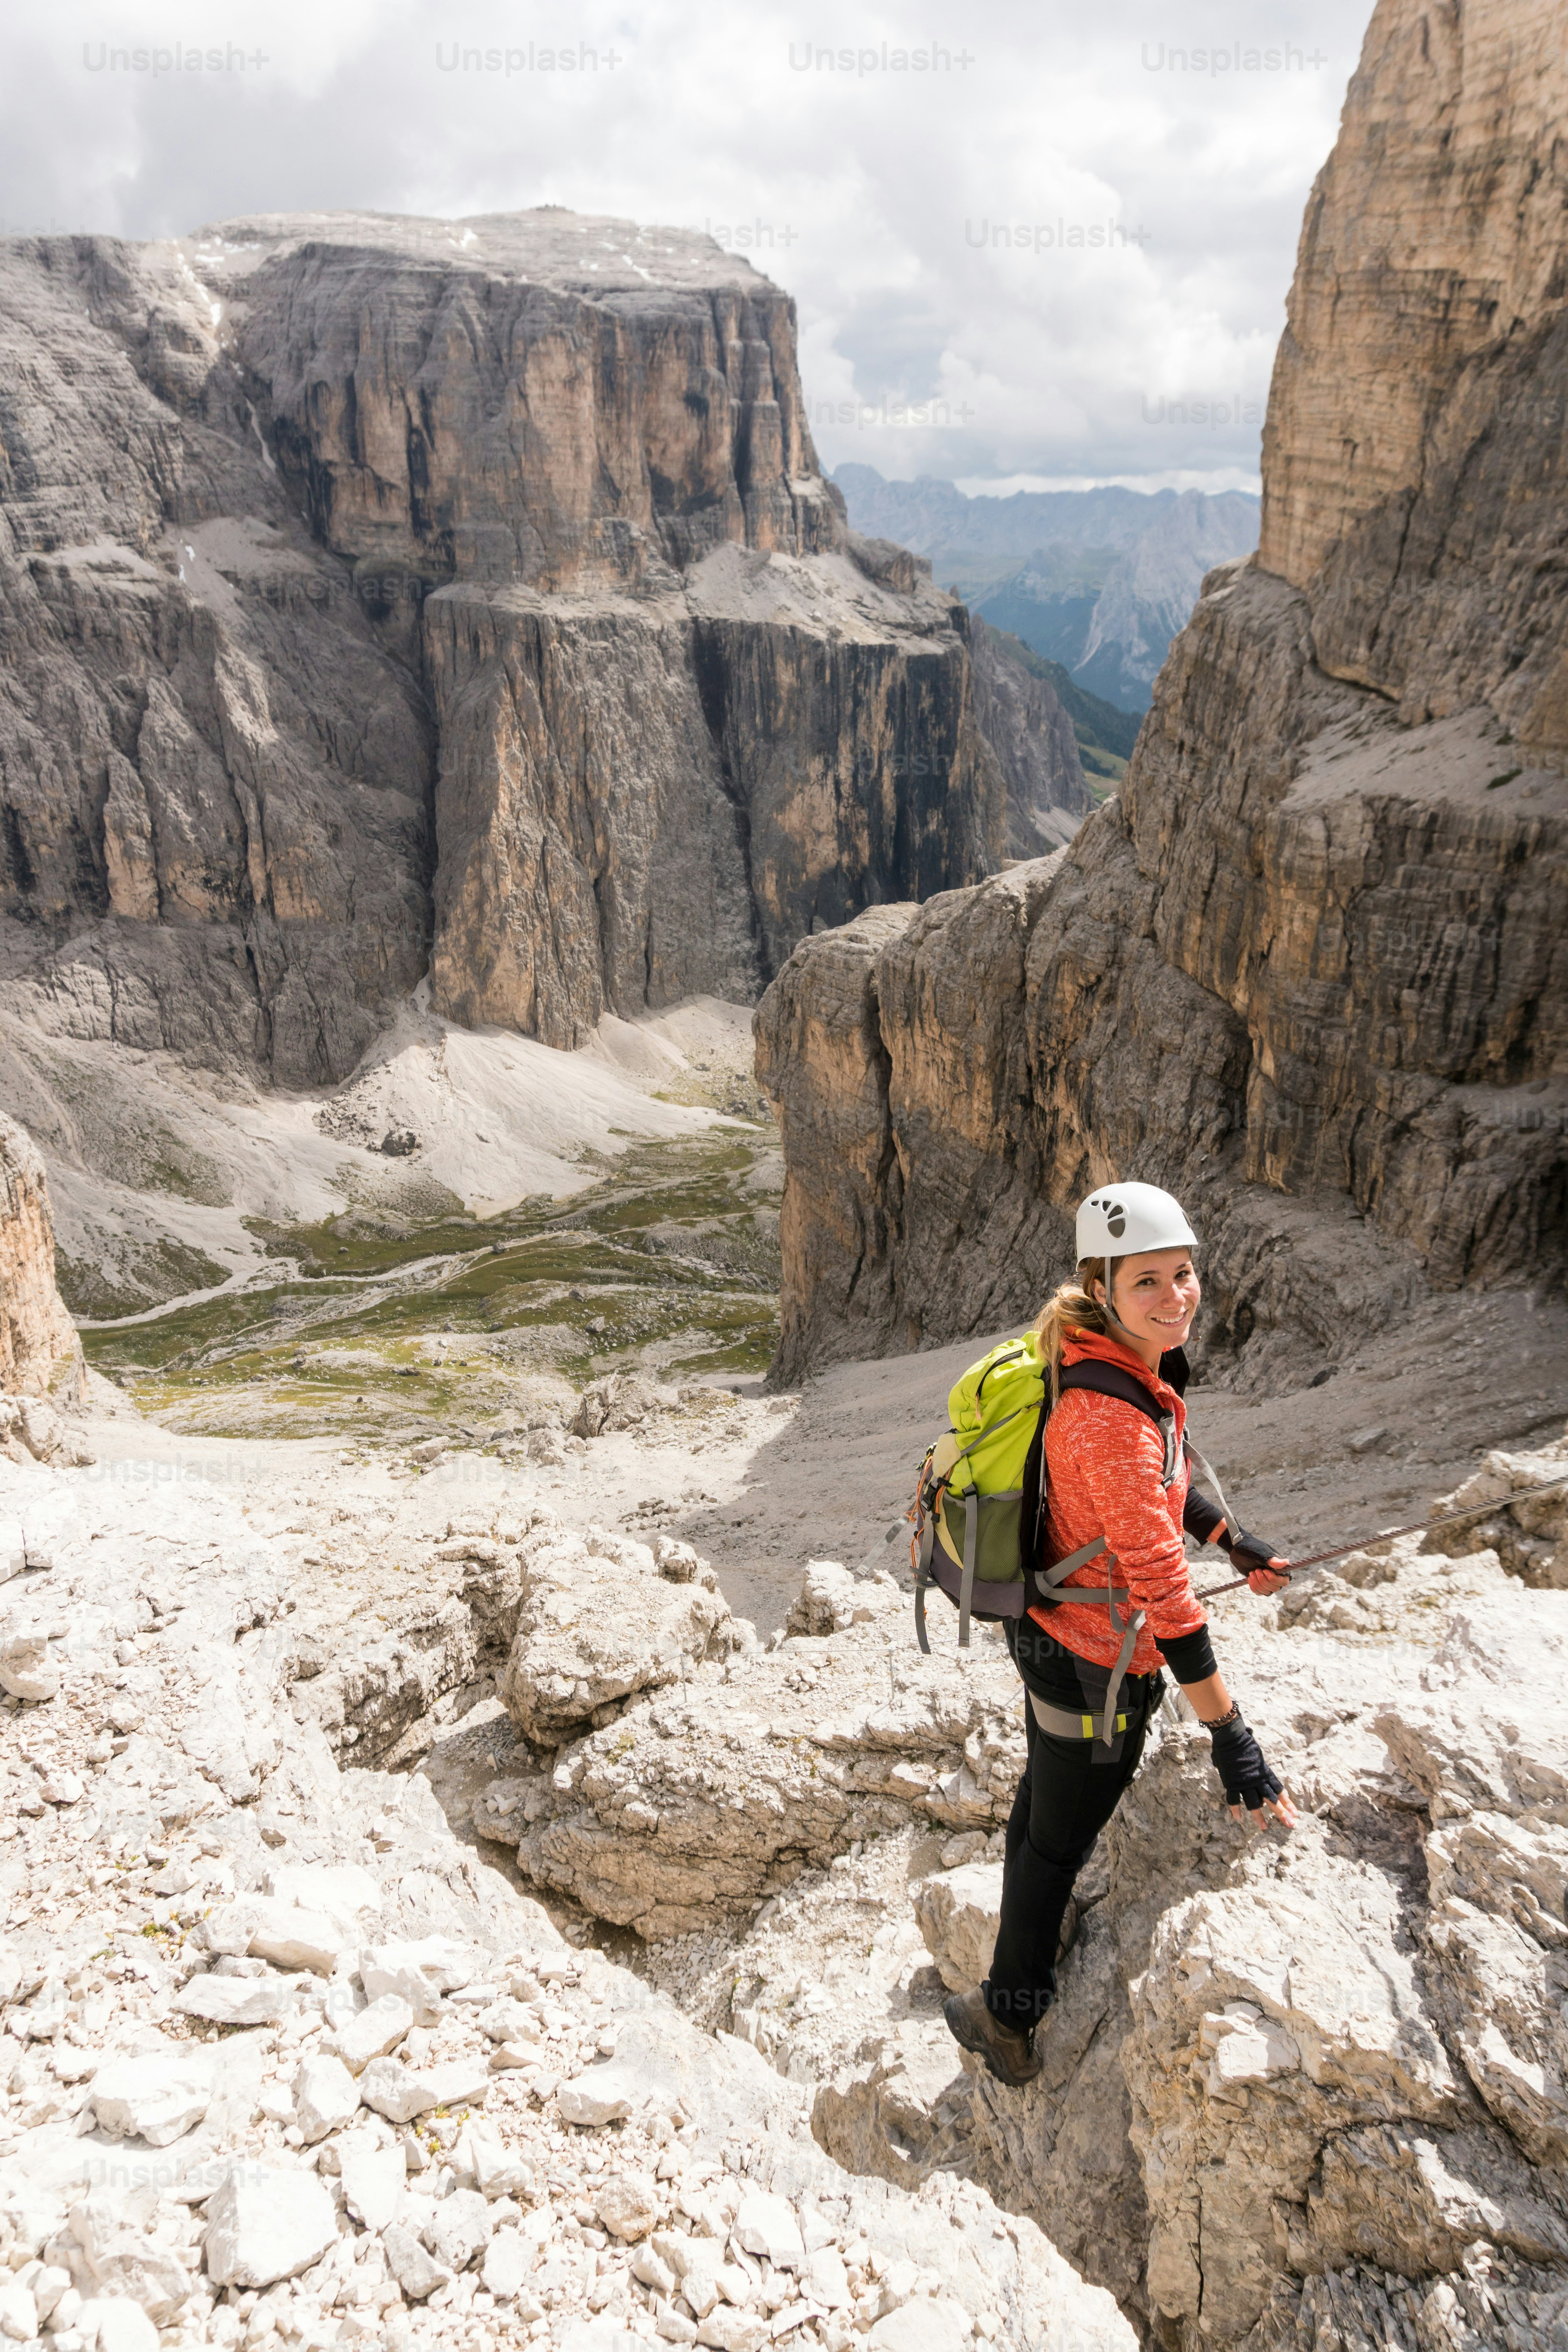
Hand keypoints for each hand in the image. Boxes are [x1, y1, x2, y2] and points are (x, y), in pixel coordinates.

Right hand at [1208, 1715, 1296, 1832]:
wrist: (1231, 1738)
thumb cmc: (1245, 1744)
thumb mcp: (1258, 1759)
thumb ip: (1261, 1771)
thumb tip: (1262, 1779)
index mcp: (1266, 1773)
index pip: (1280, 1791)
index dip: (1288, 1803)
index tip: (1295, 1814)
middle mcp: (1258, 1780)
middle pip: (1272, 1800)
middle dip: (1282, 1813)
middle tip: (1290, 1824)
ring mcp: (1245, 1783)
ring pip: (1254, 1804)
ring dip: (1259, 1817)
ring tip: (1264, 1827)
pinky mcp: (1232, 1783)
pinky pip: (1234, 1800)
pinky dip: (1236, 1810)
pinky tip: (1239, 1819)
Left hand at [1215, 1520, 1290, 1596]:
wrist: (1238, 1549)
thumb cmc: (1251, 1548)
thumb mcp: (1261, 1554)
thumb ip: (1272, 1560)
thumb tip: (1286, 1562)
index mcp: (1280, 1568)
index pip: (1284, 1581)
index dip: (1274, 1579)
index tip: (1264, 1571)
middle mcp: (1276, 1575)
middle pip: (1275, 1588)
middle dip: (1263, 1581)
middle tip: (1256, 1570)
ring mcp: (1267, 1581)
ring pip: (1267, 1592)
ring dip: (1258, 1584)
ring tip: (1251, 1572)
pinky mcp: (1259, 1584)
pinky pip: (1260, 1592)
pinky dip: (1254, 1587)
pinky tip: (1249, 1577)